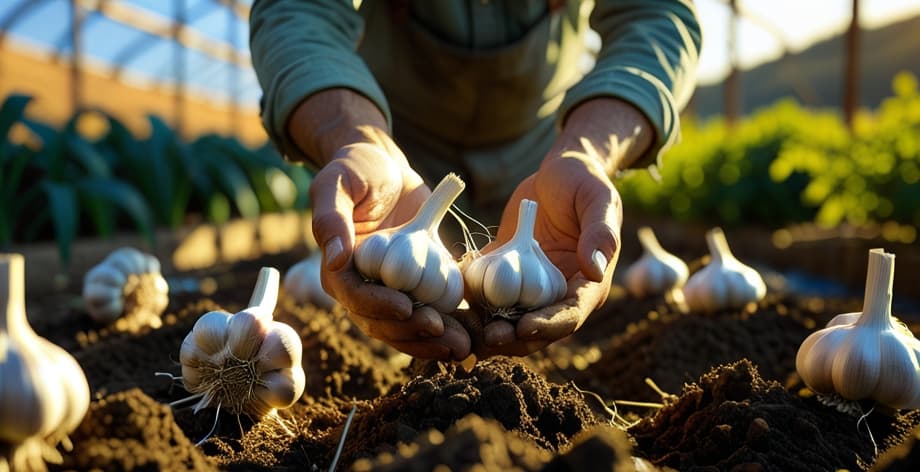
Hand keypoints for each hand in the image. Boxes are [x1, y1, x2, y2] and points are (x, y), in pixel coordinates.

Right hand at [309, 128, 470, 360]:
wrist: (386, 168)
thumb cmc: (356, 169)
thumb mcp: (337, 183)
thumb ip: (331, 218)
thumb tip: (335, 259)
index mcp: (338, 268)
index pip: (355, 298)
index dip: (379, 306)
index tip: (406, 307)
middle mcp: (362, 287)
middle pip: (382, 322)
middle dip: (411, 333)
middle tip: (441, 332)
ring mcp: (391, 290)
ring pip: (407, 328)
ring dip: (432, 341)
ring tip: (461, 346)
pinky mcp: (418, 286)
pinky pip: (431, 313)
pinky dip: (449, 327)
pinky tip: (470, 337)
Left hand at [467, 98, 651, 357]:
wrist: (558, 171)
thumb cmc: (584, 181)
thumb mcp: (599, 200)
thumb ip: (599, 233)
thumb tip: (594, 270)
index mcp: (589, 283)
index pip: (570, 315)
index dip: (548, 326)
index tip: (523, 327)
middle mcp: (560, 293)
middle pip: (537, 329)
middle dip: (512, 337)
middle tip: (486, 336)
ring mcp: (532, 288)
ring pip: (508, 320)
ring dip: (486, 329)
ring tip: (463, 331)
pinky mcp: (506, 276)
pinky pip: (487, 296)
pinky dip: (471, 304)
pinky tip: (450, 306)